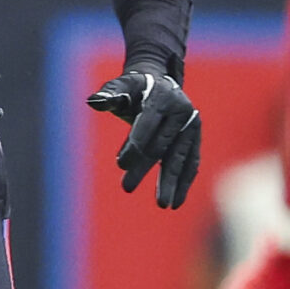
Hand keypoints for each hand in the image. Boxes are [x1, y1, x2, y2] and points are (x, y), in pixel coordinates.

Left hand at [87, 62, 201, 208]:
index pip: (147, 124)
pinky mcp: (195, 138)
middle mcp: (182, 111)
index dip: (134, 144)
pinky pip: (190, 162)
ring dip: (171, 182)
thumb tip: (94, 101)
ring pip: (179, 158)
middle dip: (143, 167)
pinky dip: (184, 182)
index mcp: (163, 97)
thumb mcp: (120, 86)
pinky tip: (177, 201)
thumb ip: (109, 94)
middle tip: (127, 188)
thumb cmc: (134, 88)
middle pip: (160, 145)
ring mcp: (192, 126)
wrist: (160, 83)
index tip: (121, 165)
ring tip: (163, 205)